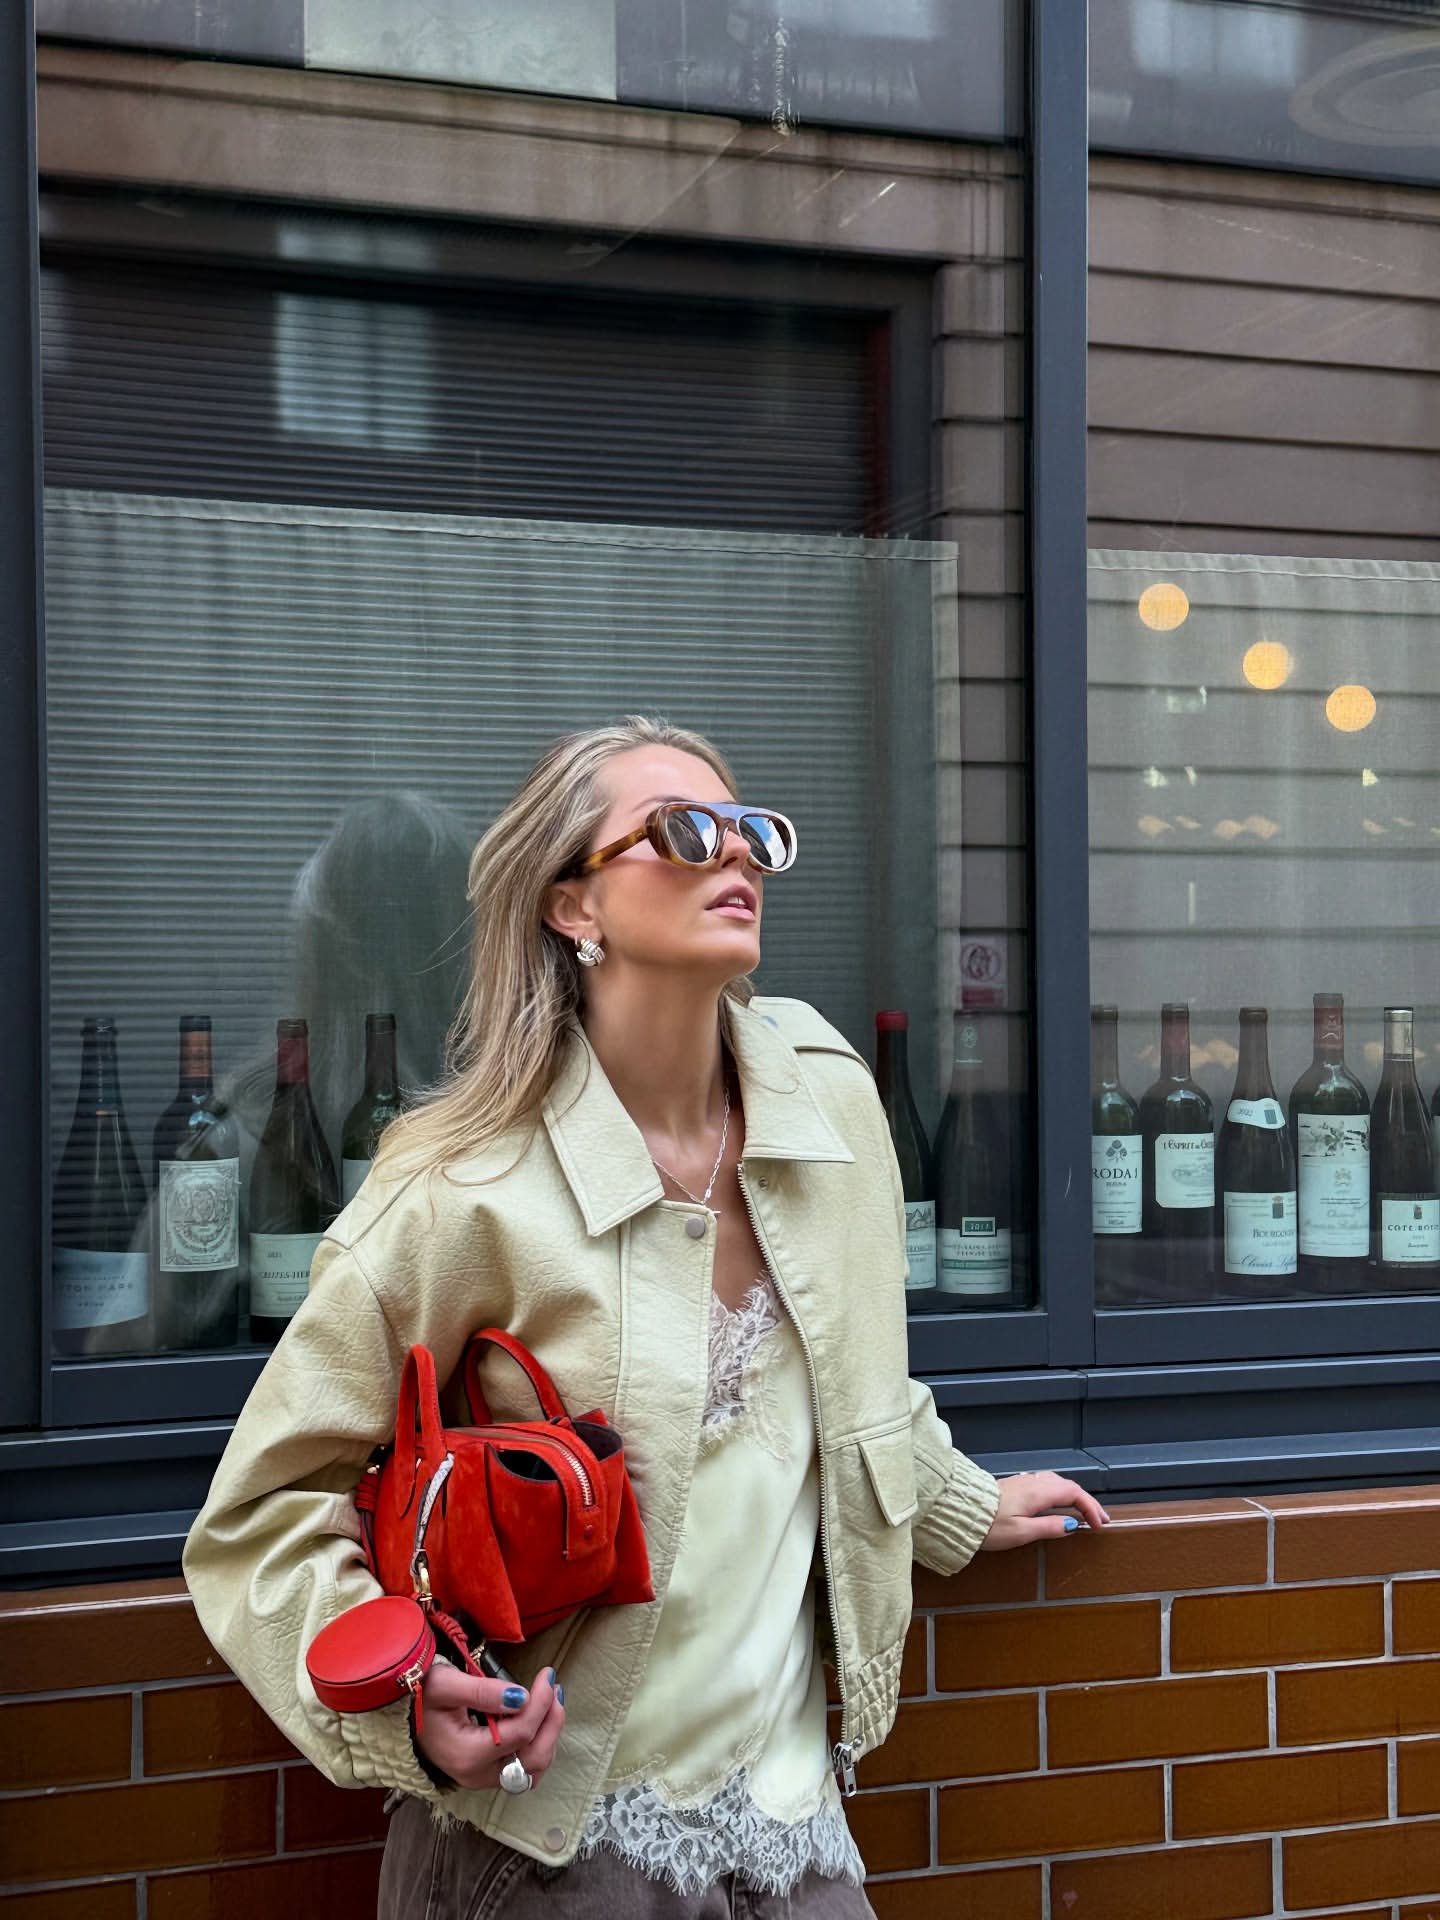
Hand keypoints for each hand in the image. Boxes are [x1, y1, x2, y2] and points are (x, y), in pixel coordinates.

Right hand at [415, 1662, 564, 1791]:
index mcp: (467, 1755)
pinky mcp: (486, 1774)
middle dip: (551, 1722)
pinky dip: (538, 1745)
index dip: (541, 1702)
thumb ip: (483, 1691)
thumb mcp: (444, 1685)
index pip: (521, 1733)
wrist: (400, 1716)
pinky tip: (538, 1719)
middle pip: (534, 1759)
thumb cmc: (419, 1698)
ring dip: (548, 1736)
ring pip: (533, 1770)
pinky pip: (524, 1769)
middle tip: (555, 1689)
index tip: (547, 1673)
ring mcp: (483, 1778)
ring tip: (551, 1701)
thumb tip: (522, 1697)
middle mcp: (477, 1775)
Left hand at [980, 1471, 1109, 1551]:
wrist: (961, 1512)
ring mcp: (1024, 1482)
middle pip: (1069, 1486)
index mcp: (1038, 1492)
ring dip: (1075, 1496)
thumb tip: (1072, 1525)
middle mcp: (1033, 1482)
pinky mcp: (1016, 1486)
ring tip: (1084, 1511)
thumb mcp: (1022, 1532)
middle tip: (1099, 1519)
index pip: (1074, 1493)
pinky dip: (1061, 1493)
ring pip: (1058, 1483)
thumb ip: (1049, 1527)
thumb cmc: (987, 1525)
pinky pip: (1047, 1484)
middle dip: (1087, 1502)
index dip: (1091, 1508)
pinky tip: (1059, 1503)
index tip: (1099, 1524)